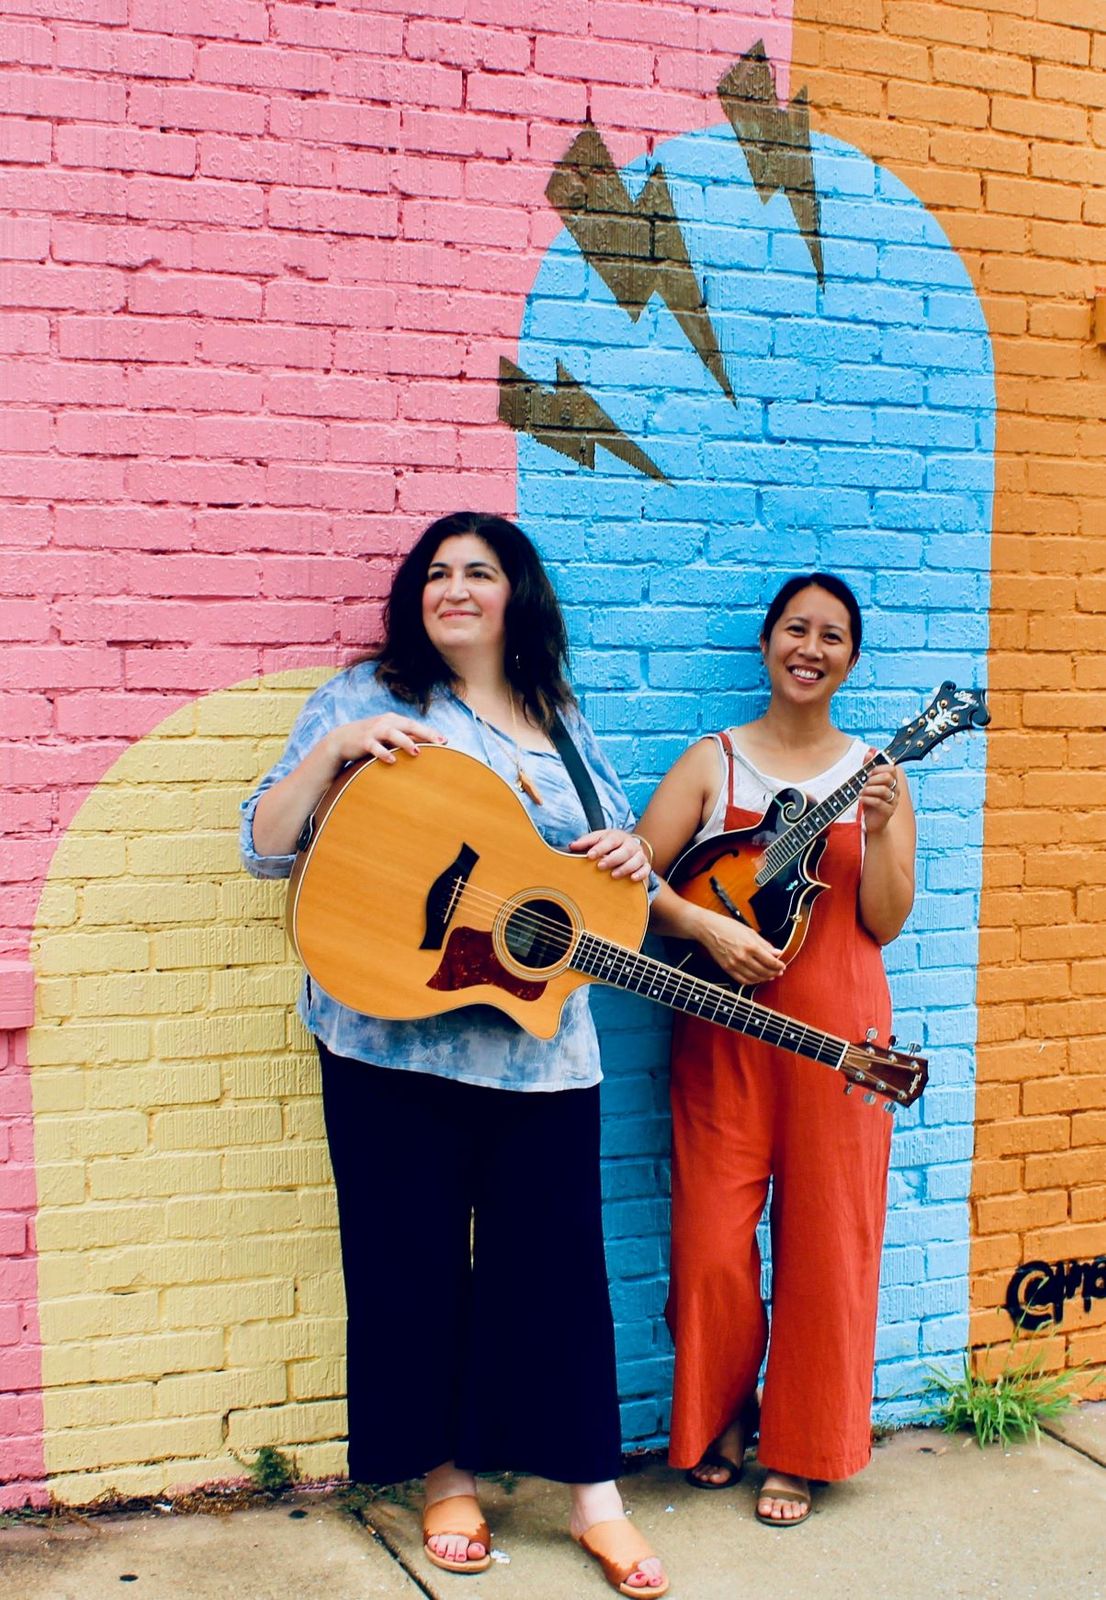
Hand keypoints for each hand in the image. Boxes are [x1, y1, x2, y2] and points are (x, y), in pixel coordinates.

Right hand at [324, 714, 445, 773]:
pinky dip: (383, 753)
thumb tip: (427, 746)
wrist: (341, 740)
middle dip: (425, 733)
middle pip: (409, 725)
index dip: (430, 732)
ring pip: (392, 734)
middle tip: (440, 743)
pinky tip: (392, 761)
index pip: (415, 725)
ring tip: (417, 752)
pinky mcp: (363, 741)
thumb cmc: (371, 739)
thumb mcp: (388, 737)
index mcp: (394, 720)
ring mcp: (374, 731)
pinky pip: (375, 746)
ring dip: (405, 742)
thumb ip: (405, 739)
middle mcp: (386, 722)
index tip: (445, 741)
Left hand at [570, 829, 652, 881]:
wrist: (627, 848)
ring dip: (625, 867)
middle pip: (624, 850)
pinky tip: (632, 878)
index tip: (589, 856)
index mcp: (617, 836)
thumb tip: (572, 846)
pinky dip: (640, 874)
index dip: (600, 848)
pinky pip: (646, 869)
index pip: (610, 840)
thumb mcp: (597, 840)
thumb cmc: (608, 845)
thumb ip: (585, 842)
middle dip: (612, 859)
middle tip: (600, 866)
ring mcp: (639, 854)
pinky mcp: (645, 865)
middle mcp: (630, 844)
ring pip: (636, 860)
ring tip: (614, 875)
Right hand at [694, 907, 785, 984]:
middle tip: (778, 972)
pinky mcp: (728, 968)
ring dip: (764, 978)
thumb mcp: (750, 932)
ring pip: (754, 978)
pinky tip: (757, 978)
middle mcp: (743, 957)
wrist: (710, 929)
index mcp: (751, 946)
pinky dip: (752, 981)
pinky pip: (742, 980)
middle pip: (764, 971)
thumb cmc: (729, 927)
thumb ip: (765, 944)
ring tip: (770, 975)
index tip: (782, 965)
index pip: (770, 961)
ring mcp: (734, 964)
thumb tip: (777, 952)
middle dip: (774, 973)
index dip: (779, 965)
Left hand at [859, 762, 902, 836]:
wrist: (872, 823)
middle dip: (873, 779)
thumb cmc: (870, 802)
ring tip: (861, 793)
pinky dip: (867, 799)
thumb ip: (869, 767)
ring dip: (868, 789)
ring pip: (883, 790)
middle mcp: (895, 791)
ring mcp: (893, 802)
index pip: (892, 769)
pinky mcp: (888, 812)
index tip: (868, 773)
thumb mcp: (868, 783)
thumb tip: (870, 752)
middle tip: (864, 784)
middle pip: (888, 778)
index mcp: (892, 782)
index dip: (879, 768)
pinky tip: (861, 799)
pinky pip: (878, 802)